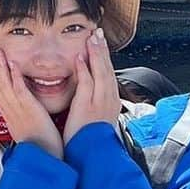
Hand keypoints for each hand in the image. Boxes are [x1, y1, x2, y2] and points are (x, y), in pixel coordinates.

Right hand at [0, 45, 62, 158]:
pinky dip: (14, 75)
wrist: (43, 157)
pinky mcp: (29, 108)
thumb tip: (18, 103)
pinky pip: (19, 89)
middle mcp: (8, 108)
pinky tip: (12, 63)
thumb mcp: (23, 125)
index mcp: (7, 111)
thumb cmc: (37, 144)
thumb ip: (19, 112)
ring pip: (3, 82)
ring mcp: (17, 108)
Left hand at [63, 28, 121, 146]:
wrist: (94, 156)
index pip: (108, 73)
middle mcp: (108, 99)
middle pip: (106, 69)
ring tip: (91, 38)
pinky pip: (86, 83)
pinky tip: (79, 57)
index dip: (104, 57)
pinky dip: (83, 69)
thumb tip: (93, 92)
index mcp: (110, 101)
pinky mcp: (87, 106)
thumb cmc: (92, 138)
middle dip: (102, 49)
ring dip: (95, 54)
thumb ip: (96, 102)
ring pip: (99, 72)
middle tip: (97, 32)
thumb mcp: (99, 117)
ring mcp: (99, 102)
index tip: (100, 42)